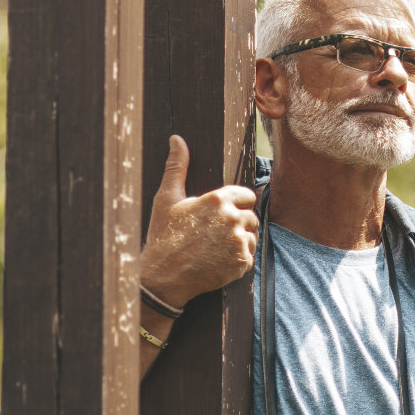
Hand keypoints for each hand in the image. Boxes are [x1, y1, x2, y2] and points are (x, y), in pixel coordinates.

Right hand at [140, 135, 258, 306]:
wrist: (163, 276)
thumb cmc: (163, 235)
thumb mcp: (167, 198)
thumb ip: (177, 167)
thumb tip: (177, 139)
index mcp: (218, 199)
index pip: (247, 195)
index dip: (236, 204)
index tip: (222, 214)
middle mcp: (232, 218)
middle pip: (251, 216)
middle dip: (237, 223)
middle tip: (214, 234)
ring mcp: (239, 241)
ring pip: (252, 236)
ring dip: (239, 241)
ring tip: (215, 247)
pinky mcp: (243, 262)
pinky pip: (250, 256)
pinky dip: (238, 259)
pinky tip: (218, 260)